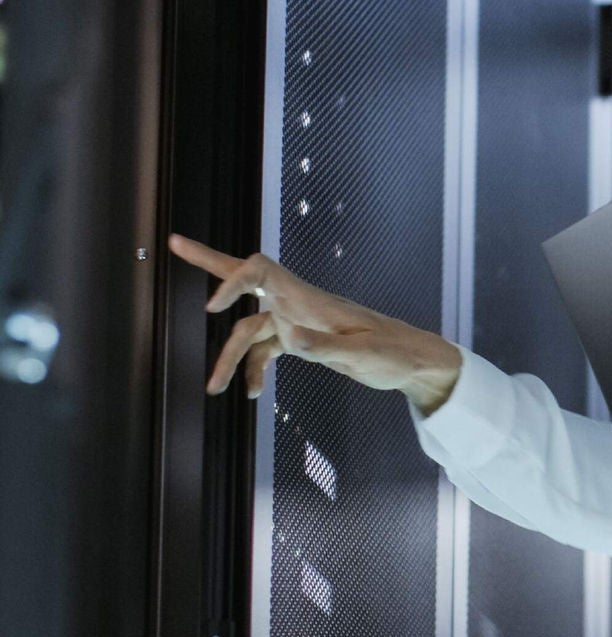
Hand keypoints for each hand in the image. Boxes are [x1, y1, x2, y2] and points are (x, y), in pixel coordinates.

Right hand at [168, 234, 463, 412]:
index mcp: (309, 299)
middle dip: (209, 262)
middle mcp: (298, 303)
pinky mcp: (303, 339)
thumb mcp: (362, 354)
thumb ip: (325, 347)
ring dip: (229, 358)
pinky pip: (266, 349)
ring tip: (212, 390)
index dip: (233, 280)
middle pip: (247, 278)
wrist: (413, 361)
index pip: (261, 271)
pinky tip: (253, 394)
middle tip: (174, 242)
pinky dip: (254, 369)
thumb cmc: (393, 354)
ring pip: (248, 330)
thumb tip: (290, 340)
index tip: (213, 308)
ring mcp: (298, 320)